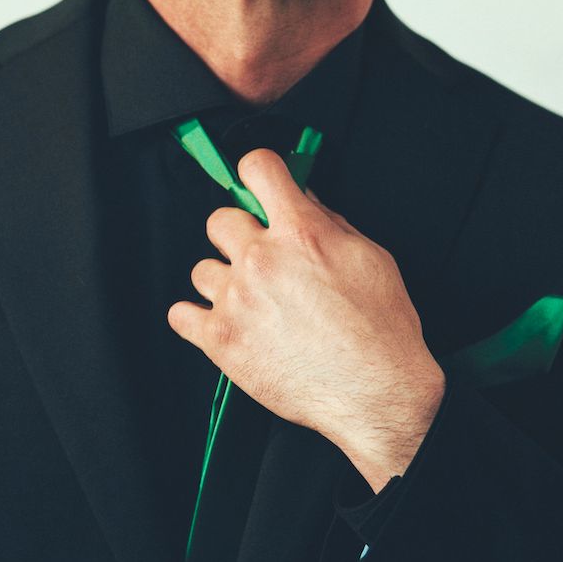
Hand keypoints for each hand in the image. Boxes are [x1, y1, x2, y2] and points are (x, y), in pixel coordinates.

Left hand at [167, 148, 445, 491]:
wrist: (376, 393)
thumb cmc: (382, 330)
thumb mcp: (371, 257)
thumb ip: (330, 222)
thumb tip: (304, 198)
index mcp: (301, 232)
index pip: (258, 168)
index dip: (259, 173)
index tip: (259, 184)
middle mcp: (261, 259)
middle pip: (219, 220)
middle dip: (240, 234)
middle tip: (261, 257)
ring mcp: (236, 300)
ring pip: (202, 270)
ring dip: (224, 282)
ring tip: (252, 303)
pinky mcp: (220, 341)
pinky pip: (181, 315)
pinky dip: (197, 318)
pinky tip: (222, 322)